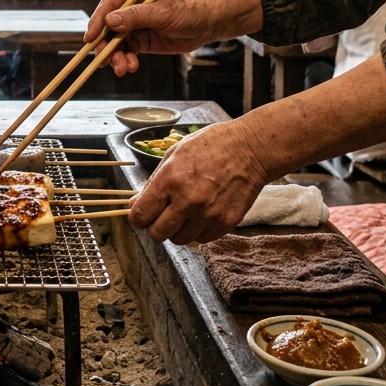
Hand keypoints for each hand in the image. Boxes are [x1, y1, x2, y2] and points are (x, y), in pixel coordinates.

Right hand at [84, 0, 264, 75]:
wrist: (208, 25)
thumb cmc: (188, 11)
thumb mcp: (162, 12)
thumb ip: (136, 16)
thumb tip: (110, 21)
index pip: (108, 7)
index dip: (96, 23)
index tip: (89, 39)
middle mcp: (130, 9)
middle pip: (108, 28)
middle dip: (105, 46)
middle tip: (106, 61)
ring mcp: (135, 25)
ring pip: (116, 43)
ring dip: (116, 57)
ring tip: (123, 69)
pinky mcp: (141, 40)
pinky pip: (127, 51)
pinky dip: (126, 60)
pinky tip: (132, 67)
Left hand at [127, 121, 268, 244]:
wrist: (251, 149)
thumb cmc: (210, 146)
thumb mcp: (173, 154)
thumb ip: (153, 183)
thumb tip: (135, 205)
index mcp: (170, 180)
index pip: (140, 215)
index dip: (137, 218)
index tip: (140, 214)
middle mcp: (188, 200)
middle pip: (157, 234)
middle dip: (154, 226)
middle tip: (161, 215)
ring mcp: (208, 214)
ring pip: (179, 240)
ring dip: (177, 229)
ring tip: (184, 211)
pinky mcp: (226, 223)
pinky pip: (201, 239)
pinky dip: (197, 230)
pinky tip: (201, 213)